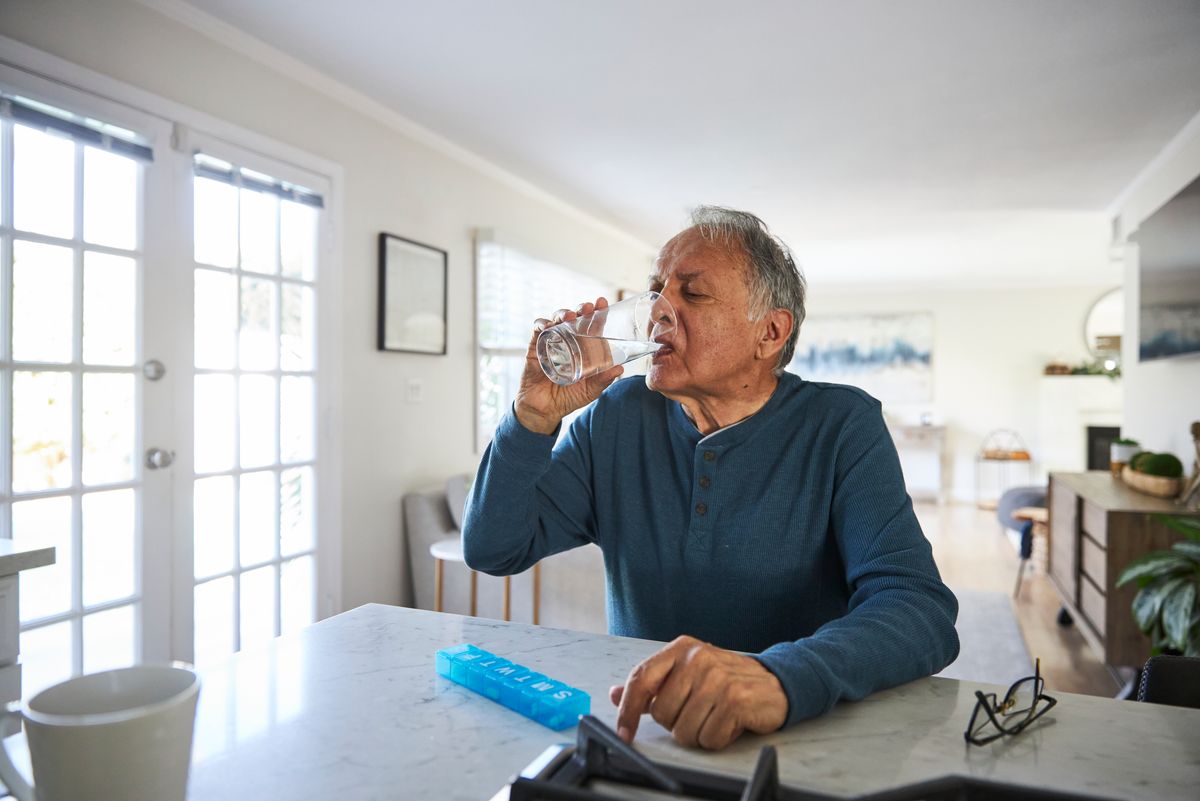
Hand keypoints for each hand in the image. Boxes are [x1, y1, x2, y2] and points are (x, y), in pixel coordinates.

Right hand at [514, 298, 623, 434]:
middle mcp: (567, 342)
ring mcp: (551, 343)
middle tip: (588, 307)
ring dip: (562, 313)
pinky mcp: (535, 348)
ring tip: (569, 316)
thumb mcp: (590, 390)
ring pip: (556, 320)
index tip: (602, 303)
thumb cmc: (568, 398)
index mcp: (583, 348)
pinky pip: (537, 331)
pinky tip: (547, 326)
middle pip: (574, 318)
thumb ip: (603, 380)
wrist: (544, 410)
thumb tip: (620, 369)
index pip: (591, 325)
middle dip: (581, 309)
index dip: (597, 312)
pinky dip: (541, 324)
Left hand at [609, 636, 788, 749]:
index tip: (623, 732)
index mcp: (681, 649)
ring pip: (684, 730)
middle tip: (698, 712)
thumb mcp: (687, 674)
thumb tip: (614, 693)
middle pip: (662, 714)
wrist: (774, 683)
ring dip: (698, 733)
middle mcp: (698, 659)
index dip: (627, 710)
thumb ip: (651, 685)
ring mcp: (718, 678)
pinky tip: (729, 723)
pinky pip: (709, 738)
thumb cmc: (726, 680)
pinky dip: (717, 739)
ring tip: (714, 717)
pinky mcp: (736, 699)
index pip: (641, 679)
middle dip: (677, 723)